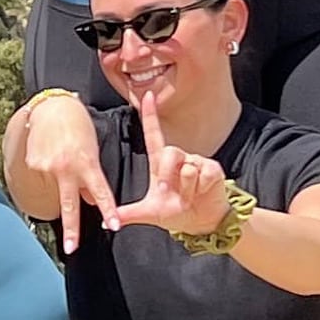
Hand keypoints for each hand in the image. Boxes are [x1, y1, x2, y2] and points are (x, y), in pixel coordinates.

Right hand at [23, 95, 118, 254]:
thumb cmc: (78, 125)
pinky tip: (50, 153)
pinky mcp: (33, 165)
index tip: (114, 226)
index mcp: (86, 163)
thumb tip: (88, 201)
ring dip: (60, 181)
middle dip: (71, 229)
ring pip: (57, 188)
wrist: (52, 107)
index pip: (100, 192)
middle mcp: (66, 168)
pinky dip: (48, 170)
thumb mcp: (92, 149)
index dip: (108, 211)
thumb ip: (91, 176)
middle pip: (70, 205)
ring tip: (60, 157)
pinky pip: (44, 176)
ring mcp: (47, 167)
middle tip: (71, 249)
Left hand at [115, 92, 230, 236]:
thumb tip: (106, 220)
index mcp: (161, 163)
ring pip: (186, 166)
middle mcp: (179, 158)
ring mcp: (196, 162)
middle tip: (169, 193)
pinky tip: (201, 193)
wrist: (202, 223)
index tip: (148, 96)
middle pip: (169, 152)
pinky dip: (198, 189)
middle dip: (167, 176)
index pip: (154, 135)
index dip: (151, 116)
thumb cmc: (177, 212)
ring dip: (184, 188)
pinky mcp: (213, 169)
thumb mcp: (150, 213)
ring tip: (188, 197)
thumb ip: (129, 213)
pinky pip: (202, 174)